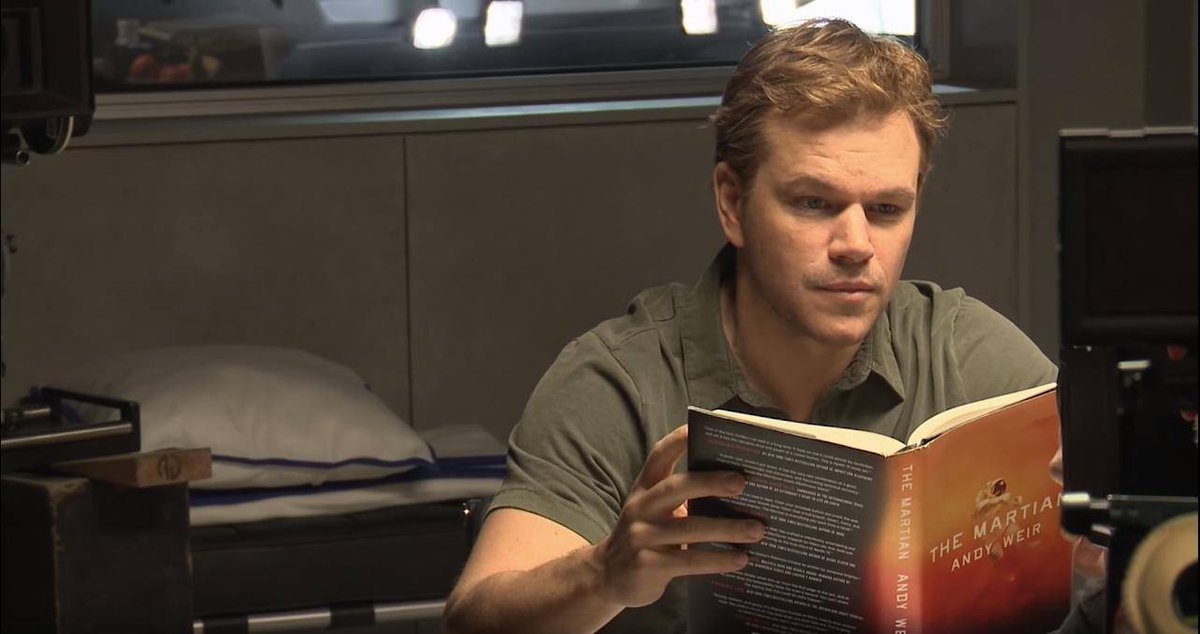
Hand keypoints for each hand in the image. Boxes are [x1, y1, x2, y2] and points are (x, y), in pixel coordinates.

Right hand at [588, 425, 763, 607]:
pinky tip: (741, 559)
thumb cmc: (645, 537)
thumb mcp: (655, 512)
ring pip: (690, 528)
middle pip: (677, 487)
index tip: (701, 428)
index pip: (659, 455)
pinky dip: (718, 559)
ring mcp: (642, 536)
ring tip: (756, 529)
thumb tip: (735, 489)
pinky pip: (689, 560)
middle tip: (742, 482)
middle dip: (711, 482)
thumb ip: (682, 498)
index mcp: (644, 488)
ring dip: (727, 528)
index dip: (679, 440)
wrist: (608, 576)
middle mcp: (640, 507)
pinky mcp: (648, 565)